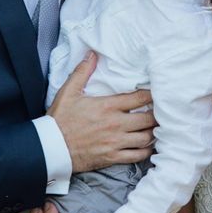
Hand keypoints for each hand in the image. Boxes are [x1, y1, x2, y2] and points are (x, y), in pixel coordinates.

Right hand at [47, 52, 155, 171]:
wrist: (50, 148)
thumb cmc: (59, 119)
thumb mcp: (69, 92)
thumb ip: (82, 72)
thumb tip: (92, 54)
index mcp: (108, 106)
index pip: (140, 98)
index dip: (153, 95)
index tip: (158, 93)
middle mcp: (115, 124)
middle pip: (149, 119)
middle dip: (158, 114)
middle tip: (161, 111)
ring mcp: (115, 142)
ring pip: (146, 138)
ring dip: (154, 132)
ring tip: (156, 127)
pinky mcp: (112, 157)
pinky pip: (137, 156)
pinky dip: (146, 151)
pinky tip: (147, 145)